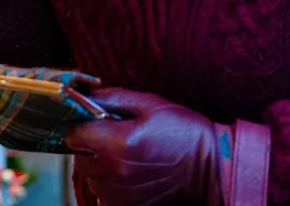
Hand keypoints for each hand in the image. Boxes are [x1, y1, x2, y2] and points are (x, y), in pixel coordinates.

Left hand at [65, 89, 222, 205]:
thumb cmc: (185, 132)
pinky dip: (111, 186)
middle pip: (80, 158)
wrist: (215, 169)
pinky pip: (106, 197)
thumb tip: (85, 94)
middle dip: (89, 146)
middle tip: (109, 138)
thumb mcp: (149, 104)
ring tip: (123, 157)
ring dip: (100, 168)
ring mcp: (122, 194)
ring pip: (92, 179)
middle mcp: (115, 172)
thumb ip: (112, 98)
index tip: (91, 123)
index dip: (80, 126)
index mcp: (116, 143)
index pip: (74, 135)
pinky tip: (129, 175)